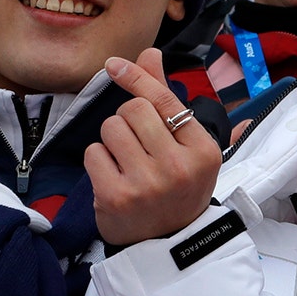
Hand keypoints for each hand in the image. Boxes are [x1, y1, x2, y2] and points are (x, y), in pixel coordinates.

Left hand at [87, 47, 219, 247]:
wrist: (167, 243)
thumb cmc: (177, 186)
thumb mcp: (184, 145)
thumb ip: (165, 98)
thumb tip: (149, 52)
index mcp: (203, 150)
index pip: (164, 100)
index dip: (137, 78)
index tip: (114, 64)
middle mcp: (178, 167)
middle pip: (133, 109)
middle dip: (128, 120)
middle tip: (138, 146)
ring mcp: (147, 184)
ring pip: (110, 128)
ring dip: (112, 140)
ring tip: (127, 163)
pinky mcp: (117, 197)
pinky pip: (93, 153)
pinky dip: (98, 161)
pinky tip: (114, 178)